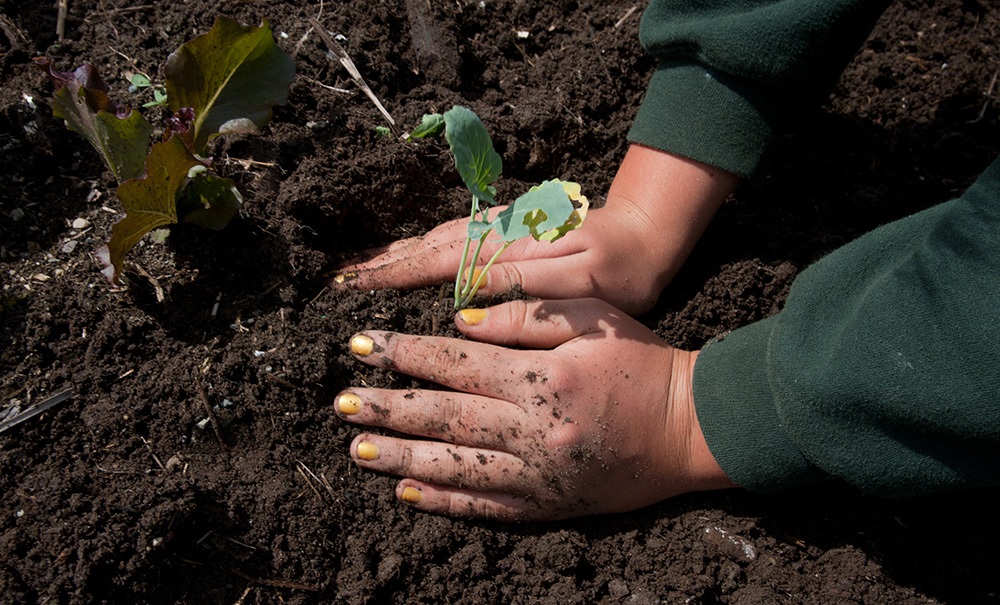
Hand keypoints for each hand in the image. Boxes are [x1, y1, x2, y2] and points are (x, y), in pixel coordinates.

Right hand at [332, 144, 739, 314]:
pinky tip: (409, 255)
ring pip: (438, 238)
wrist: (648, 233)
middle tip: (340, 278)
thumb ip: (526, 287)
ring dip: (398, 252)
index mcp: (512, 247)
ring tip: (360, 267)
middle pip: (430, 246)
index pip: (442, 261)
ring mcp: (501, 230)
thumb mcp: (582, 284)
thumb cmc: (620, 269)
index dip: (398, 274)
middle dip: (384, 262)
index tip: (357, 285)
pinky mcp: (507, 232)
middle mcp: (498, 233)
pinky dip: (423, 246)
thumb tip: (467, 297)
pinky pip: (454, 237)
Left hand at [336, 298, 734, 520]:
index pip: (456, 364)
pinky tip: (407, 493)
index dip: (404, 353)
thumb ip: (524, 319)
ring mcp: (540, 475)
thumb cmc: (645, 362)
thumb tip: (458, 323)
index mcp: (544, 379)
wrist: (692, 428)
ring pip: (455, 467)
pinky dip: (445, 502)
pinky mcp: (549, 505)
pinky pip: (487, 507)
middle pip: (444, 418)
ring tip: (357, 449)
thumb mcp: (593, 319)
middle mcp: (534, 431)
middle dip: (386, 407)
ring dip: (400, 458)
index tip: (362, 345)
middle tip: (341, 402)